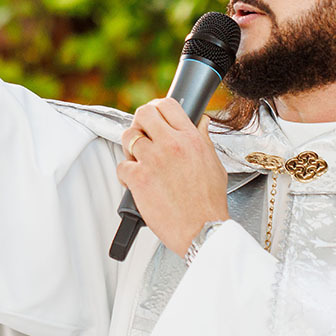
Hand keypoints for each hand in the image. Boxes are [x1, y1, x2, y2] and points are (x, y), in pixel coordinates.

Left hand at [118, 99, 229, 255]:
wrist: (203, 230)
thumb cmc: (209, 203)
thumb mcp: (214, 164)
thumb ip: (203, 140)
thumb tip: (201, 122)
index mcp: (190, 138)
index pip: (167, 105)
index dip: (157, 108)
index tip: (155, 118)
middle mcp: (171, 144)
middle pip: (143, 113)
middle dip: (140, 123)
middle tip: (143, 136)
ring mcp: (153, 160)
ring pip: (128, 136)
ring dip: (130, 147)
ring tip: (138, 160)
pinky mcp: (139, 178)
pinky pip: (121, 165)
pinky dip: (125, 174)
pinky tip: (136, 182)